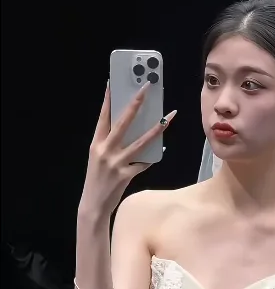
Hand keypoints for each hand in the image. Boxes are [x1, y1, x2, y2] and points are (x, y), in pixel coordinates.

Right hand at [79, 81, 176, 216]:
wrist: (93, 205)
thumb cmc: (98, 180)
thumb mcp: (98, 158)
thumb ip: (110, 144)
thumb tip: (130, 129)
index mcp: (96, 144)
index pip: (103, 117)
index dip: (108, 100)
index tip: (113, 83)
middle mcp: (105, 150)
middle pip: (122, 123)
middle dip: (135, 104)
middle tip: (145, 89)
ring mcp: (115, 163)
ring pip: (139, 142)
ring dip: (156, 129)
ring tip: (167, 118)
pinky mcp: (125, 175)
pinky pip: (143, 163)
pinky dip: (152, 157)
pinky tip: (161, 150)